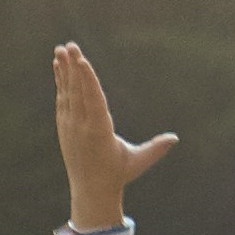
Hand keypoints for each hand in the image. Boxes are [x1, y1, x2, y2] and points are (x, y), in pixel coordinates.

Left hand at [50, 43, 174, 231]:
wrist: (91, 189)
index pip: (93, 100)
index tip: (81, 61)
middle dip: (74, 67)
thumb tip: (174, 138)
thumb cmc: (119, 174)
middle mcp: (81, 125)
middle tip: (70, 45)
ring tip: (61, 48)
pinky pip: (62, 97)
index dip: (87, 80)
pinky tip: (59, 66)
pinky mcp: (64, 124)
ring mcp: (70, 124)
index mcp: (99, 132)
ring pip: (67, 91)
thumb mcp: (138, 161)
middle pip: (77, 91)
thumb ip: (155, 149)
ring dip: (64, 69)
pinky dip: (61, 80)